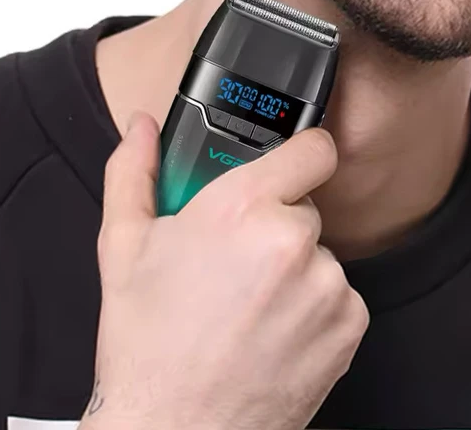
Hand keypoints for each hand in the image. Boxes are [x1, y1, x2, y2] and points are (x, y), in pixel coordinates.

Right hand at [78, 110, 369, 429]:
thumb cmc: (146, 344)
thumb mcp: (123, 247)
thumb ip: (132, 171)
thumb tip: (141, 127)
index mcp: (241, 208)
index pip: (313, 148)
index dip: (300, 154)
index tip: (288, 167)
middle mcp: (292, 241)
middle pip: (304, 206)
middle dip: (274, 222)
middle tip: (234, 259)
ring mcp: (326, 287)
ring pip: (319, 253)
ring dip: (293, 268)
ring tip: (247, 304)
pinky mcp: (348, 327)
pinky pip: (338, 296)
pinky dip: (312, 307)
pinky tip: (271, 331)